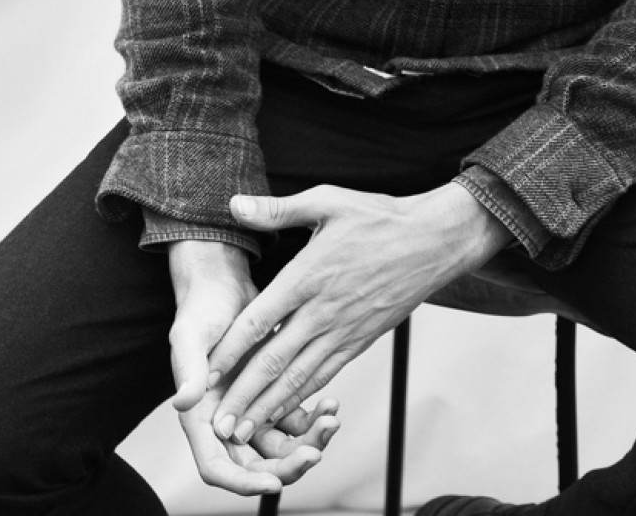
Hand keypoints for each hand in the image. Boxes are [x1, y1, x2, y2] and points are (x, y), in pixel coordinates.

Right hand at [167, 238, 340, 494]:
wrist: (223, 284)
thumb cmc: (202, 307)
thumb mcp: (191, 335)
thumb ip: (188, 369)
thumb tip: (184, 401)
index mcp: (199, 417)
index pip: (217, 467)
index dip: (243, 482)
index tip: (273, 482)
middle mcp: (225, 420)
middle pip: (255, 464)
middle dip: (286, 466)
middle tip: (315, 453)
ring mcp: (249, 409)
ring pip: (280, 445)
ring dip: (306, 441)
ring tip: (331, 420)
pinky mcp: (270, 392)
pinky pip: (293, 420)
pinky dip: (311, 417)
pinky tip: (330, 403)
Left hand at [207, 181, 510, 444]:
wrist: (431, 241)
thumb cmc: (378, 218)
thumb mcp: (326, 201)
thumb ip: (277, 209)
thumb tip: (234, 204)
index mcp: (308, 276)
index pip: (258, 320)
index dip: (229, 351)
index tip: (204, 373)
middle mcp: (322, 311)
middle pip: (274, 361)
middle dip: (243, 397)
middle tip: (217, 426)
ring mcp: (343, 330)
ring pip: (299, 377)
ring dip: (268, 408)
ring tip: (243, 433)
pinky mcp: (361, 340)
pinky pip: (326, 374)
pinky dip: (303, 397)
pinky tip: (285, 413)